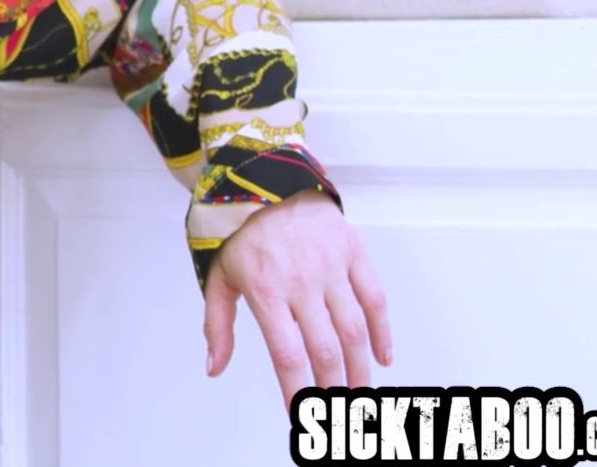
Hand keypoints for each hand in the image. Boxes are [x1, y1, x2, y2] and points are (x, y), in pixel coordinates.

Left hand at [202, 188, 392, 412]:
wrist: (264, 178)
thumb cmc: (239, 233)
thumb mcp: (218, 277)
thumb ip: (217, 326)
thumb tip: (214, 368)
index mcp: (265, 290)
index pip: (287, 353)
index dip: (297, 390)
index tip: (301, 417)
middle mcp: (301, 281)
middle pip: (325, 348)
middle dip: (333, 388)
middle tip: (338, 414)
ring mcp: (331, 266)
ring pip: (354, 328)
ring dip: (360, 368)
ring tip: (359, 395)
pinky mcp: (352, 252)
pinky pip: (374, 298)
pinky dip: (382, 331)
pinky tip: (382, 358)